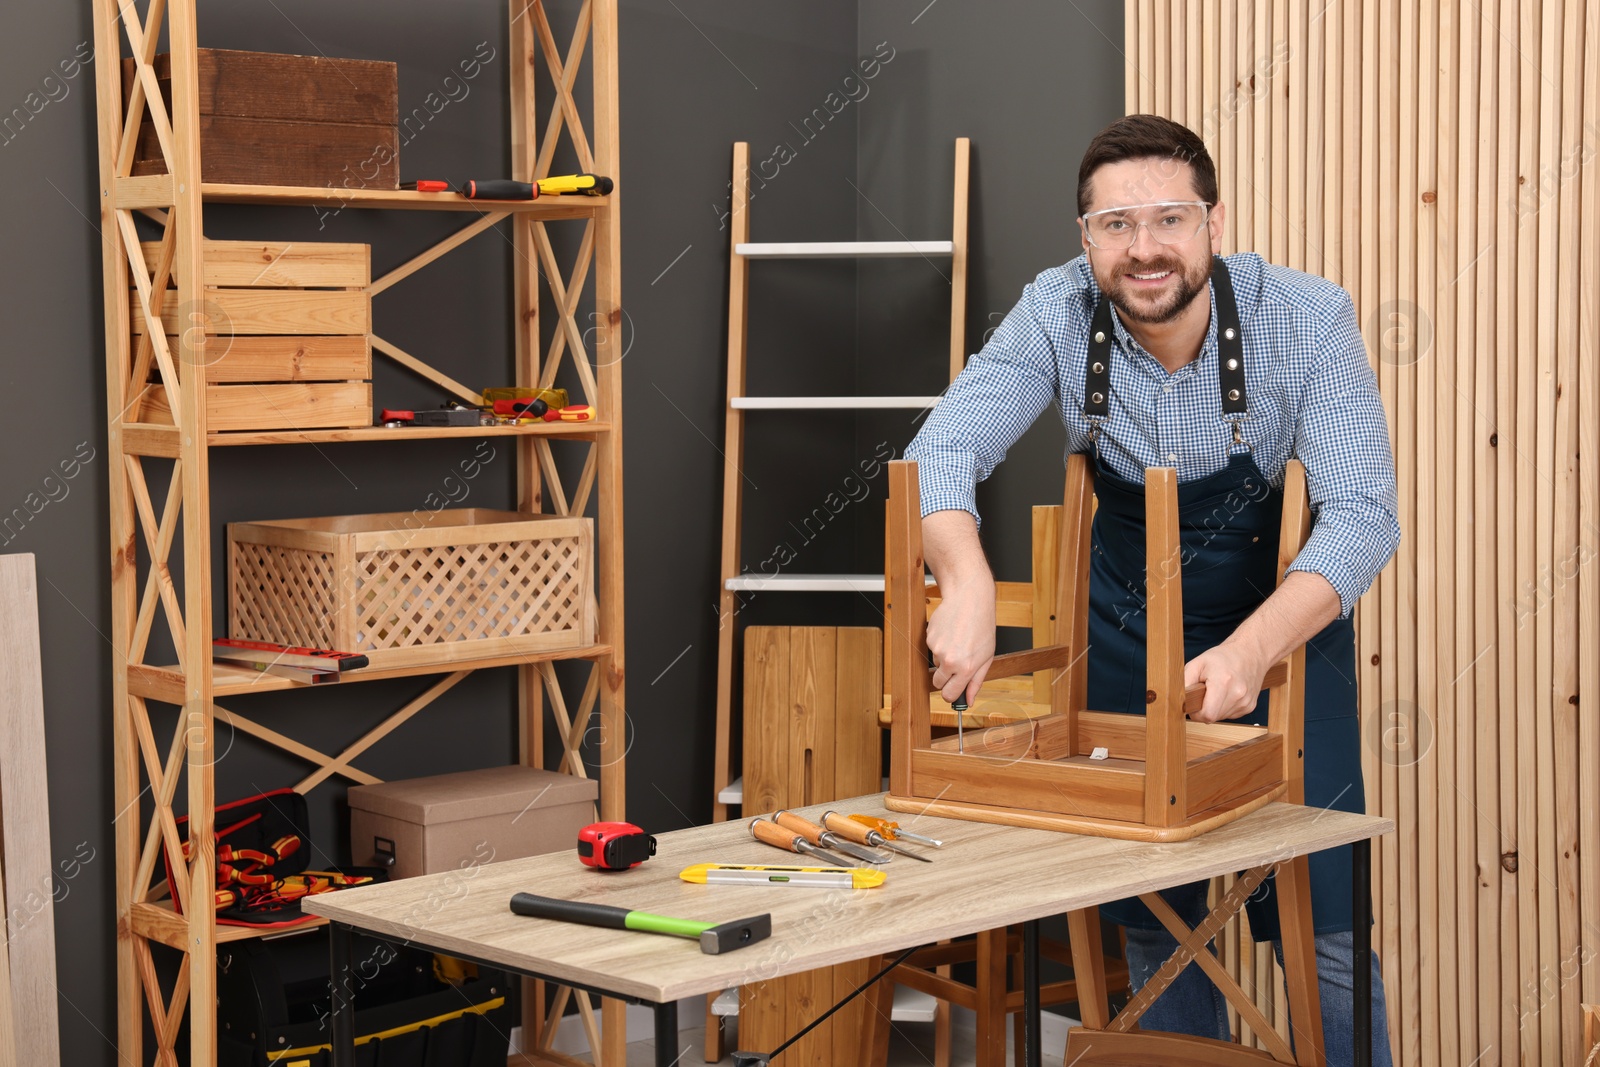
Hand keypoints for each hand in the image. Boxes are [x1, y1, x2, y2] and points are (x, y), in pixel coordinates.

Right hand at [924, 575, 995, 707]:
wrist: (969, 599)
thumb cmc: (982, 626)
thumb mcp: (986, 657)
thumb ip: (976, 682)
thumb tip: (969, 701)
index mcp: (966, 668)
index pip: (949, 694)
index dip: (951, 694)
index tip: (954, 691)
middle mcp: (949, 660)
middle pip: (938, 683)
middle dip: (946, 678)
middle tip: (958, 664)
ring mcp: (937, 648)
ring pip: (936, 663)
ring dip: (944, 657)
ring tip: (958, 641)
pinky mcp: (929, 637)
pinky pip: (932, 648)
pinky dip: (940, 643)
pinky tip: (951, 632)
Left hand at [1183, 641, 1268, 722]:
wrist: (1249, 653)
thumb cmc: (1221, 658)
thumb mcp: (1197, 663)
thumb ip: (1185, 682)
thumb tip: (1179, 700)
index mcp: (1223, 682)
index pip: (1207, 714)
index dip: (1196, 713)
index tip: (1194, 702)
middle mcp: (1238, 694)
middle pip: (1213, 717)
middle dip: (1204, 709)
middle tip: (1204, 693)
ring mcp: (1246, 702)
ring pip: (1221, 717)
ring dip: (1214, 708)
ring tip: (1216, 690)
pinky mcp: (1250, 706)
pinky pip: (1230, 714)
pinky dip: (1224, 707)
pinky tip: (1226, 693)